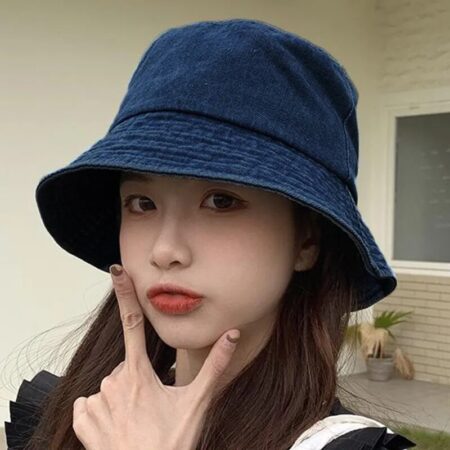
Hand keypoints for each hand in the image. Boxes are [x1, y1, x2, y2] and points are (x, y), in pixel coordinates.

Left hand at [72, 264, 239, 449]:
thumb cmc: (171, 443)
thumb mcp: (197, 402)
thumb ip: (215, 365)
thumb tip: (232, 335)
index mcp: (139, 374)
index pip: (133, 324)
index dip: (126, 295)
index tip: (116, 272)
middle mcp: (114, 384)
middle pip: (125, 365)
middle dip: (136, 376)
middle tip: (152, 403)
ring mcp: (97, 403)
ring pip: (109, 385)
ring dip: (120, 395)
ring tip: (137, 418)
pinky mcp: (84, 422)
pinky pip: (89, 404)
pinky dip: (100, 409)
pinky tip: (116, 425)